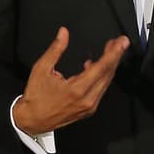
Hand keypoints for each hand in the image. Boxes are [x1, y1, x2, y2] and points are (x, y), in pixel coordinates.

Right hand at [11, 27, 130, 135]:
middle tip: (120, 43)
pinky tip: (97, 67)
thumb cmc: (36, 97)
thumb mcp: (41, 69)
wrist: (32, 120)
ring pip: (106, 82)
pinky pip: (100, 89)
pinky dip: (102, 76)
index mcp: (77, 89)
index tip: (121, 43)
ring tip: (112, 51)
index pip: (102, 68)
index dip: (113, 53)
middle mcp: (87, 100)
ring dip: (110, 66)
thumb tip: (63, 34)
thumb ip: (56, 49)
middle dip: (115, 56)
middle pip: (108, 74)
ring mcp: (89, 106)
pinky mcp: (88, 109)